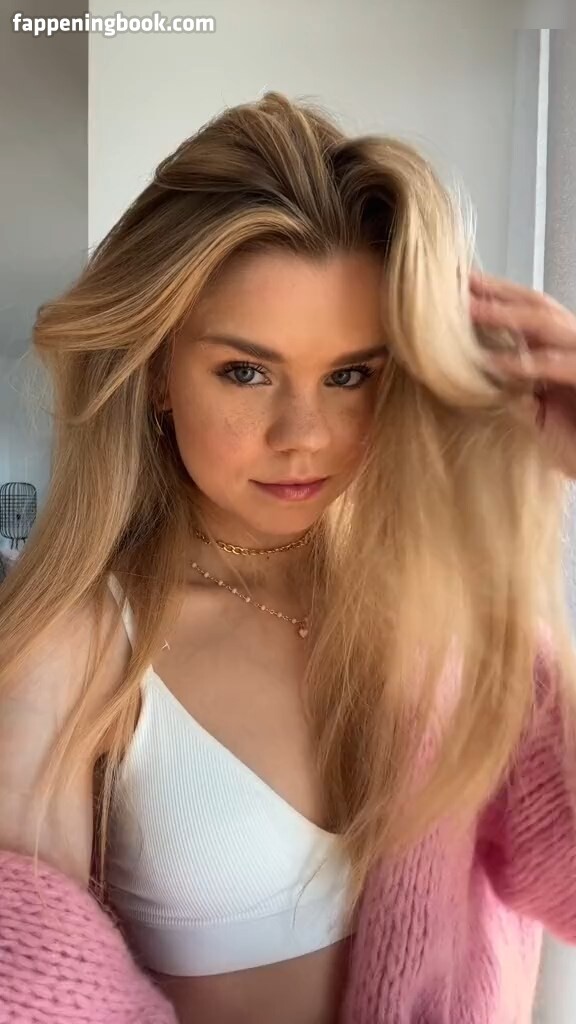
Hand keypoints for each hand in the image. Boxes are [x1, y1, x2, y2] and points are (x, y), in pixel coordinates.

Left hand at [470, 271, 575, 477]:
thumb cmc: (573, 441)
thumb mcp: (534, 413)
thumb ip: (509, 390)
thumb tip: (472, 374)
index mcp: (560, 349)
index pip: (527, 309)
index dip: (495, 295)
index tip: (458, 286)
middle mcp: (574, 345)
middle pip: (537, 305)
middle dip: (497, 293)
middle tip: (459, 285)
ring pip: (548, 324)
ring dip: (507, 315)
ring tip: (471, 310)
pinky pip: (561, 365)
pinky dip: (530, 363)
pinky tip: (499, 363)